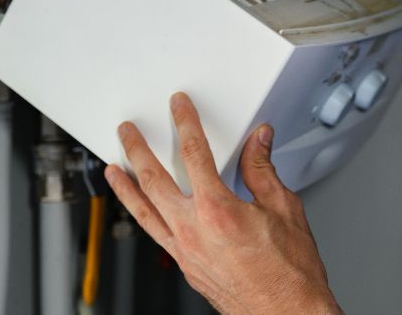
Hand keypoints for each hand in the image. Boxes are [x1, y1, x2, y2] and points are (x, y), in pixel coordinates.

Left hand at [105, 92, 341, 314]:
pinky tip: (139, 210)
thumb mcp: (283, 209)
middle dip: (137, 149)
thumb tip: (257, 142)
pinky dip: (142, 216)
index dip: (185, 122)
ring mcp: (185, 251)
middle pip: (154, 179)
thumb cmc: (289, 274)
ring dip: (124, 186)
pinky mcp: (185, 267)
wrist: (287, 314)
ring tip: (112, 168)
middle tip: (127, 131)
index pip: (194, 152)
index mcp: (218, 209)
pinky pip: (154, 234)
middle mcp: (193, 230)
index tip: (178, 107)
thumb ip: (262, 170)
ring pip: (143, 211)